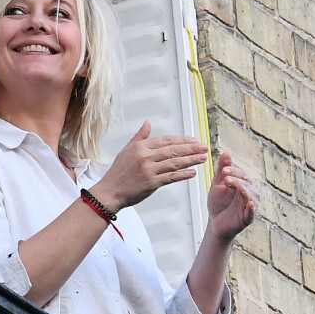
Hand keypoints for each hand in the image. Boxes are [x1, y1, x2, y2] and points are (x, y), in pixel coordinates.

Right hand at [93, 121, 208, 212]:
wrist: (110, 190)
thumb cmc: (118, 172)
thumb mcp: (127, 150)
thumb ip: (140, 136)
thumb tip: (148, 123)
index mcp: (141, 147)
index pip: (166, 140)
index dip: (182, 140)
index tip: (194, 140)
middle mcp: (145, 156)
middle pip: (173, 150)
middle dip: (191, 148)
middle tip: (204, 147)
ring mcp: (149, 170)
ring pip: (174, 163)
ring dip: (191, 160)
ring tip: (202, 158)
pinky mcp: (152, 183)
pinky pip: (171, 177)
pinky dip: (183, 175)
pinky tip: (192, 172)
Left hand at [207, 153, 258, 242]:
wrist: (214, 221)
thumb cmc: (219, 201)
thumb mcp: (218, 183)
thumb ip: (222, 170)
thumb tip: (226, 153)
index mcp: (244, 184)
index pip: (243, 175)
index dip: (234, 171)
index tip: (223, 170)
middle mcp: (250, 194)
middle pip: (247, 184)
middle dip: (237, 180)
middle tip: (225, 178)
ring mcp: (250, 207)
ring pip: (251, 197)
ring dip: (244, 191)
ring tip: (238, 187)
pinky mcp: (247, 219)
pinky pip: (251, 213)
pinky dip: (251, 209)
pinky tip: (249, 203)